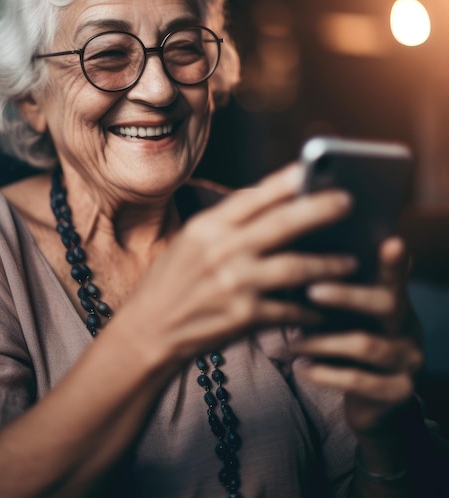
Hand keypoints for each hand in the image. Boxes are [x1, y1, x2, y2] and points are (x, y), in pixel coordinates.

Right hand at [115, 163, 357, 365]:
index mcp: (206, 227)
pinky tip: (325, 306)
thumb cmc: (169, 283)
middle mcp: (221, 250)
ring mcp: (235, 283)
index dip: (285, 181)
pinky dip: (311, 308)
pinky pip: (291, 308)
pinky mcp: (244, 316)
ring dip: (329, 264)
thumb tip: (268, 205)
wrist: (148, 330)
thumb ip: (224, 225)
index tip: (312, 168)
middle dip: (320, 210)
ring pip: (296, 267)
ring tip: (350, 261)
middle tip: (348, 201)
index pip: (251, 196)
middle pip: (282, 224)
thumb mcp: (187, 242)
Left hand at [292, 237, 423, 435]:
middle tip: (310, 290)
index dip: (394, 261)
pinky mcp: (399, 390)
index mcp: (392, 300)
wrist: (361, 397)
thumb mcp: (335, 312)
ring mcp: (408, 359)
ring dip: (322, 342)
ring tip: (292, 343)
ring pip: (367, 344)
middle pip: (386, 303)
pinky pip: (359, 380)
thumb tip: (289, 253)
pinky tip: (301, 369)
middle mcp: (407, 326)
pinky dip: (324, 373)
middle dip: (347, 295)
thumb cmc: (338, 339)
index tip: (392, 241)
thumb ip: (325, 286)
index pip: (395, 275)